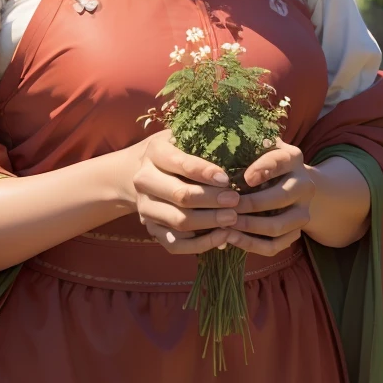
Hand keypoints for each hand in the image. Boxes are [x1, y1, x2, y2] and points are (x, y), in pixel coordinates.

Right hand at [126, 130, 241, 254]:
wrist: (142, 171)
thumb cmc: (176, 151)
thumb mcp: (183, 137)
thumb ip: (205, 140)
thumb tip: (240, 145)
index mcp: (155, 153)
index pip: (180, 163)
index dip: (204, 172)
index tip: (226, 179)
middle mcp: (144, 181)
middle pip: (180, 195)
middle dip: (211, 200)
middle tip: (235, 200)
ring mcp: (146, 207)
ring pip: (179, 221)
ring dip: (209, 222)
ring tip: (233, 218)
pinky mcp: (151, 229)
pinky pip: (175, 244)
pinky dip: (200, 244)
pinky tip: (222, 236)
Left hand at [227, 142, 314, 257]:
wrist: (290, 183)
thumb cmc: (263, 161)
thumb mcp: (260, 147)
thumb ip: (247, 143)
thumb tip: (224, 139)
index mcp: (293, 158)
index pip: (280, 161)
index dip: (264, 169)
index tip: (246, 177)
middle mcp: (304, 184)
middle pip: (281, 197)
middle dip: (250, 204)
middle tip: (225, 205)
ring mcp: (303, 211)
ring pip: (279, 225)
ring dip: (250, 226)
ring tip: (225, 223)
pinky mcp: (296, 232)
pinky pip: (276, 245)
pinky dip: (252, 245)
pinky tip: (232, 238)